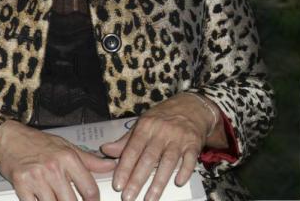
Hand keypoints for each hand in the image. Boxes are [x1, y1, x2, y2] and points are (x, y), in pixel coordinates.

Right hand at [0, 120, 116, 200]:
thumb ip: (89, 160)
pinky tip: (40, 199)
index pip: (90, 190)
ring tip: (54, 197)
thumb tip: (111, 166)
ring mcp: (36, 178)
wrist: (7, 139)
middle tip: (68, 199)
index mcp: (67, 158)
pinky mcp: (21, 185)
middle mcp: (53, 168)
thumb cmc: (36, 143)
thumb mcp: (65, 146)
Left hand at [99, 93, 215, 200]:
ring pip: (168, 163)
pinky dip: (184, 171)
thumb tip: (105, 150)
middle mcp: (161, 132)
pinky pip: (190, 160)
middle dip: (137, 180)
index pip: (132, 150)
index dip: (124, 168)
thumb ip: (125, 140)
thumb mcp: (142, 124)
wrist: (191, 107)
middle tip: (128, 197)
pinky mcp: (194, 144)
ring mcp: (178, 138)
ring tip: (149, 198)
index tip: (117, 185)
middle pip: (148, 159)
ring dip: (158, 183)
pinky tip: (178, 183)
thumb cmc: (162, 118)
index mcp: (145, 127)